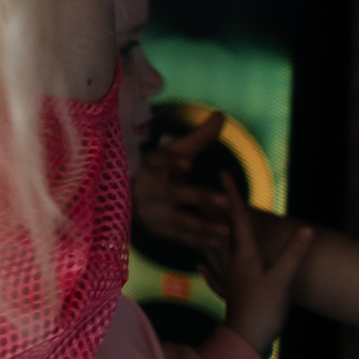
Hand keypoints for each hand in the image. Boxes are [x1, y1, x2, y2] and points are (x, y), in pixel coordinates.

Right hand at [133, 112, 231, 249]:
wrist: (132, 197)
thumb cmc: (161, 169)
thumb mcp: (176, 151)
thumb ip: (199, 137)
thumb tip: (220, 115)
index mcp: (149, 165)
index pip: (156, 161)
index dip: (169, 162)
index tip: (188, 162)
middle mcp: (147, 188)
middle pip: (171, 193)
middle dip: (197, 197)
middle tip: (225, 201)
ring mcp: (150, 211)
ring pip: (176, 220)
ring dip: (201, 226)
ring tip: (226, 230)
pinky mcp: (155, 229)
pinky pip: (178, 237)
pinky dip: (197, 241)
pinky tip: (218, 243)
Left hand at [203, 173, 311, 354]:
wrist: (247, 340)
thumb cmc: (265, 309)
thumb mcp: (283, 280)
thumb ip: (294, 254)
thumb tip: (307, 229)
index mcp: (244, 255)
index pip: (237, 218)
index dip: (231, 195)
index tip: (221, 173)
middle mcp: (230, 263)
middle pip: (219, 231)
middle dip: (212, 211)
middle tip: (200, 191)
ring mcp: (226, 279)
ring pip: (212, 250)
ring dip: (206, 233)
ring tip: (197, 221)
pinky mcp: (228, 295)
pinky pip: (213, 275)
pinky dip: (207, 266)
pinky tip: (199, 264)